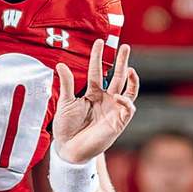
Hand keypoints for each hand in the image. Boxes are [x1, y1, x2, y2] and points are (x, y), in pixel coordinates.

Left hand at [49, 39, 138, 162]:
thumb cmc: (66, 127)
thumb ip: (67, 84)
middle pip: (117, 76)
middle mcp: (105, 98)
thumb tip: (61, 64)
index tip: (99, 42)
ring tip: (130, 67)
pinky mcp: (118, 122)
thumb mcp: (65, 102)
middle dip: (121, 61)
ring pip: (128, 90)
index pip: (97, 71)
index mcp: (92, 93)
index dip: (98, 57)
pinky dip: (126, 102)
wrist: (68, 149)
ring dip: (131, 79)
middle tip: (124, 46)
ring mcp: (113, 109)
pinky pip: (128, 108)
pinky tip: (119, 96)